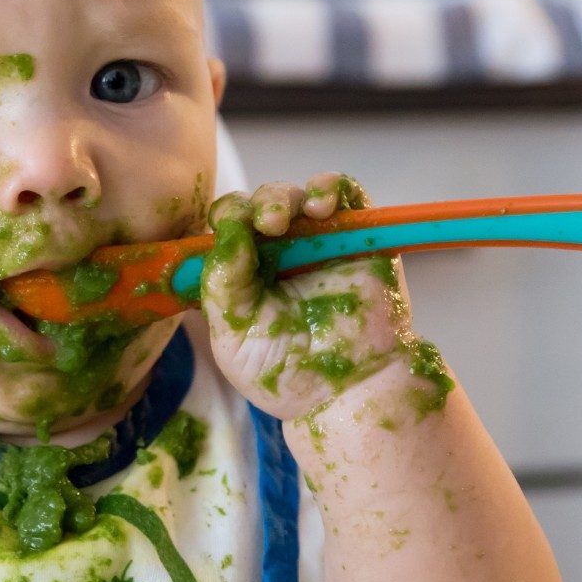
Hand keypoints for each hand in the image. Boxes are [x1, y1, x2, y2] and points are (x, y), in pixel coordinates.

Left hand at [202, 173, 445, 421]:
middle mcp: (281, 253)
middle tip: (266, 224)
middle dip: (258, 204)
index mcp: (245, 272)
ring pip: (298, 194)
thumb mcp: (233, 336)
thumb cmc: (286, 375)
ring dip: (286, 195)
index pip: (229, 226)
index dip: (226, 218)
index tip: (228, 228)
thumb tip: (227, 230)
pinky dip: (330, 187)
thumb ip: (223, 285)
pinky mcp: (359, 238)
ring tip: (285, 218)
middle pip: (261, 203)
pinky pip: (347, 195)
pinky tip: (320, 206)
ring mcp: (321, 244)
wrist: (347, 394)